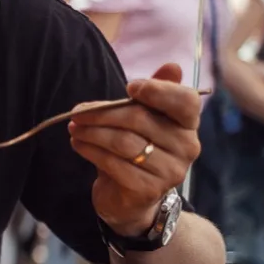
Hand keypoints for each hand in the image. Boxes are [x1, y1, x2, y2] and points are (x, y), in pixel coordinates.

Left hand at [68, 63, 199, 236]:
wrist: (130, 198)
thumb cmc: (136, 148)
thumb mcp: (142, 118)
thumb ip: (154, 92)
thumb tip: (172, 65)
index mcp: (188, 124)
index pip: (185, 101)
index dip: (159, 91)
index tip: (129, 87)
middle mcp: (187, 147)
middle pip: (140, 119)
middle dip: (102, 113)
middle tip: (77, 112)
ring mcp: (170, 171)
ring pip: (123, 142)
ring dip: (92, 132)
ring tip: (74, 128)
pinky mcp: (148, 189)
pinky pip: (114, 164)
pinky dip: (90, 151)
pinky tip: (78, 144)